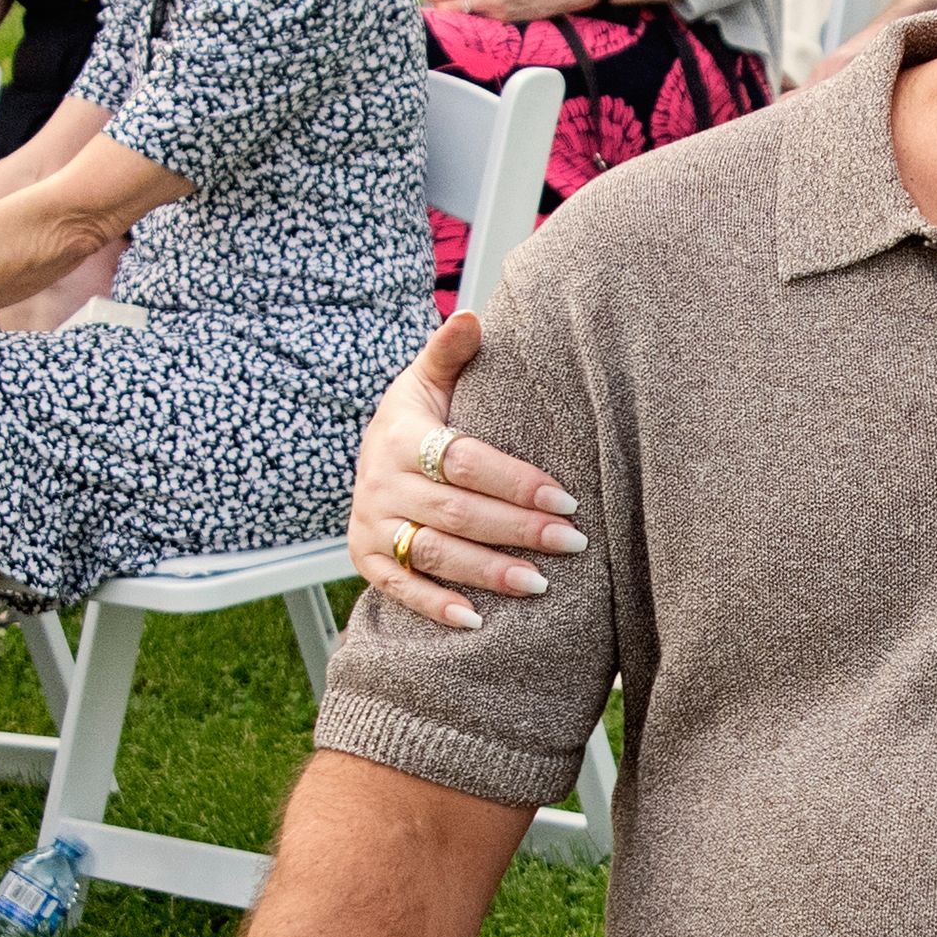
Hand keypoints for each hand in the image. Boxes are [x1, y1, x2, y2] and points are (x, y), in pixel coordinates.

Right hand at [348, 315, 580, 628]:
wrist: (368, 459)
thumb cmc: (416, 420)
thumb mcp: (426, 381)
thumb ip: (450, 352)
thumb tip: (472, 314)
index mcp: (402, 436)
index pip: (465, 461)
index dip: (515, 481)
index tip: (567, 498)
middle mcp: (381, 482)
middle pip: (457, 511)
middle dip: (517, 529)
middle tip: (571, 542)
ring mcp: (371, 524)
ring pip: (433, 552)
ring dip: (487, 572)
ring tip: (540, 584)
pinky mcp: (366, 560)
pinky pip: (400, 588)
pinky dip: (435, 606)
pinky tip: (476, 622)